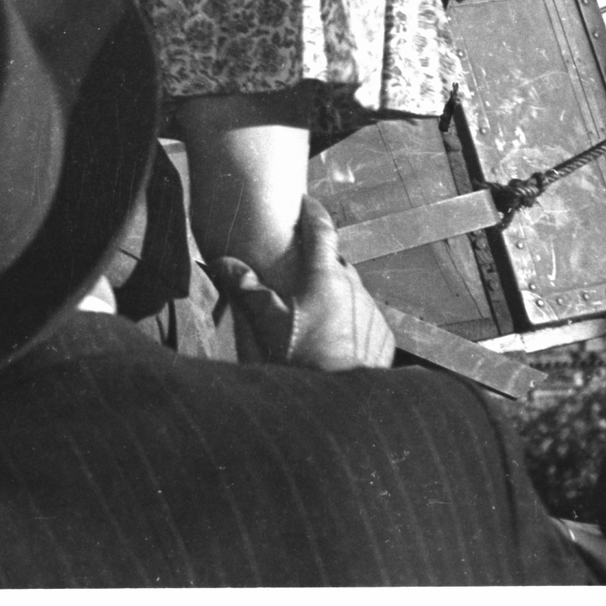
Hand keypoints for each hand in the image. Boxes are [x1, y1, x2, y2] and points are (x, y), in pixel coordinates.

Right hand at [205, 195, 395, 370]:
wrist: (341, 403)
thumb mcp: (266, 321)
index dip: (312, 212)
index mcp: (324, 275)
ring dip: (336, 294)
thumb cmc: (302, 357)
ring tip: (315, 313)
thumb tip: (223, 263)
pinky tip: (335, 338)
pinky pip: (365, 318)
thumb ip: (246, 287)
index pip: (321, 230)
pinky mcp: (382, 337)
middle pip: (336, 261)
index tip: (306, 202)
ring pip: (352, 291)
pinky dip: (351, 320)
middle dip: (320, 262)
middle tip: (301, 272)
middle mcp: (353, 287)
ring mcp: (371, 312)